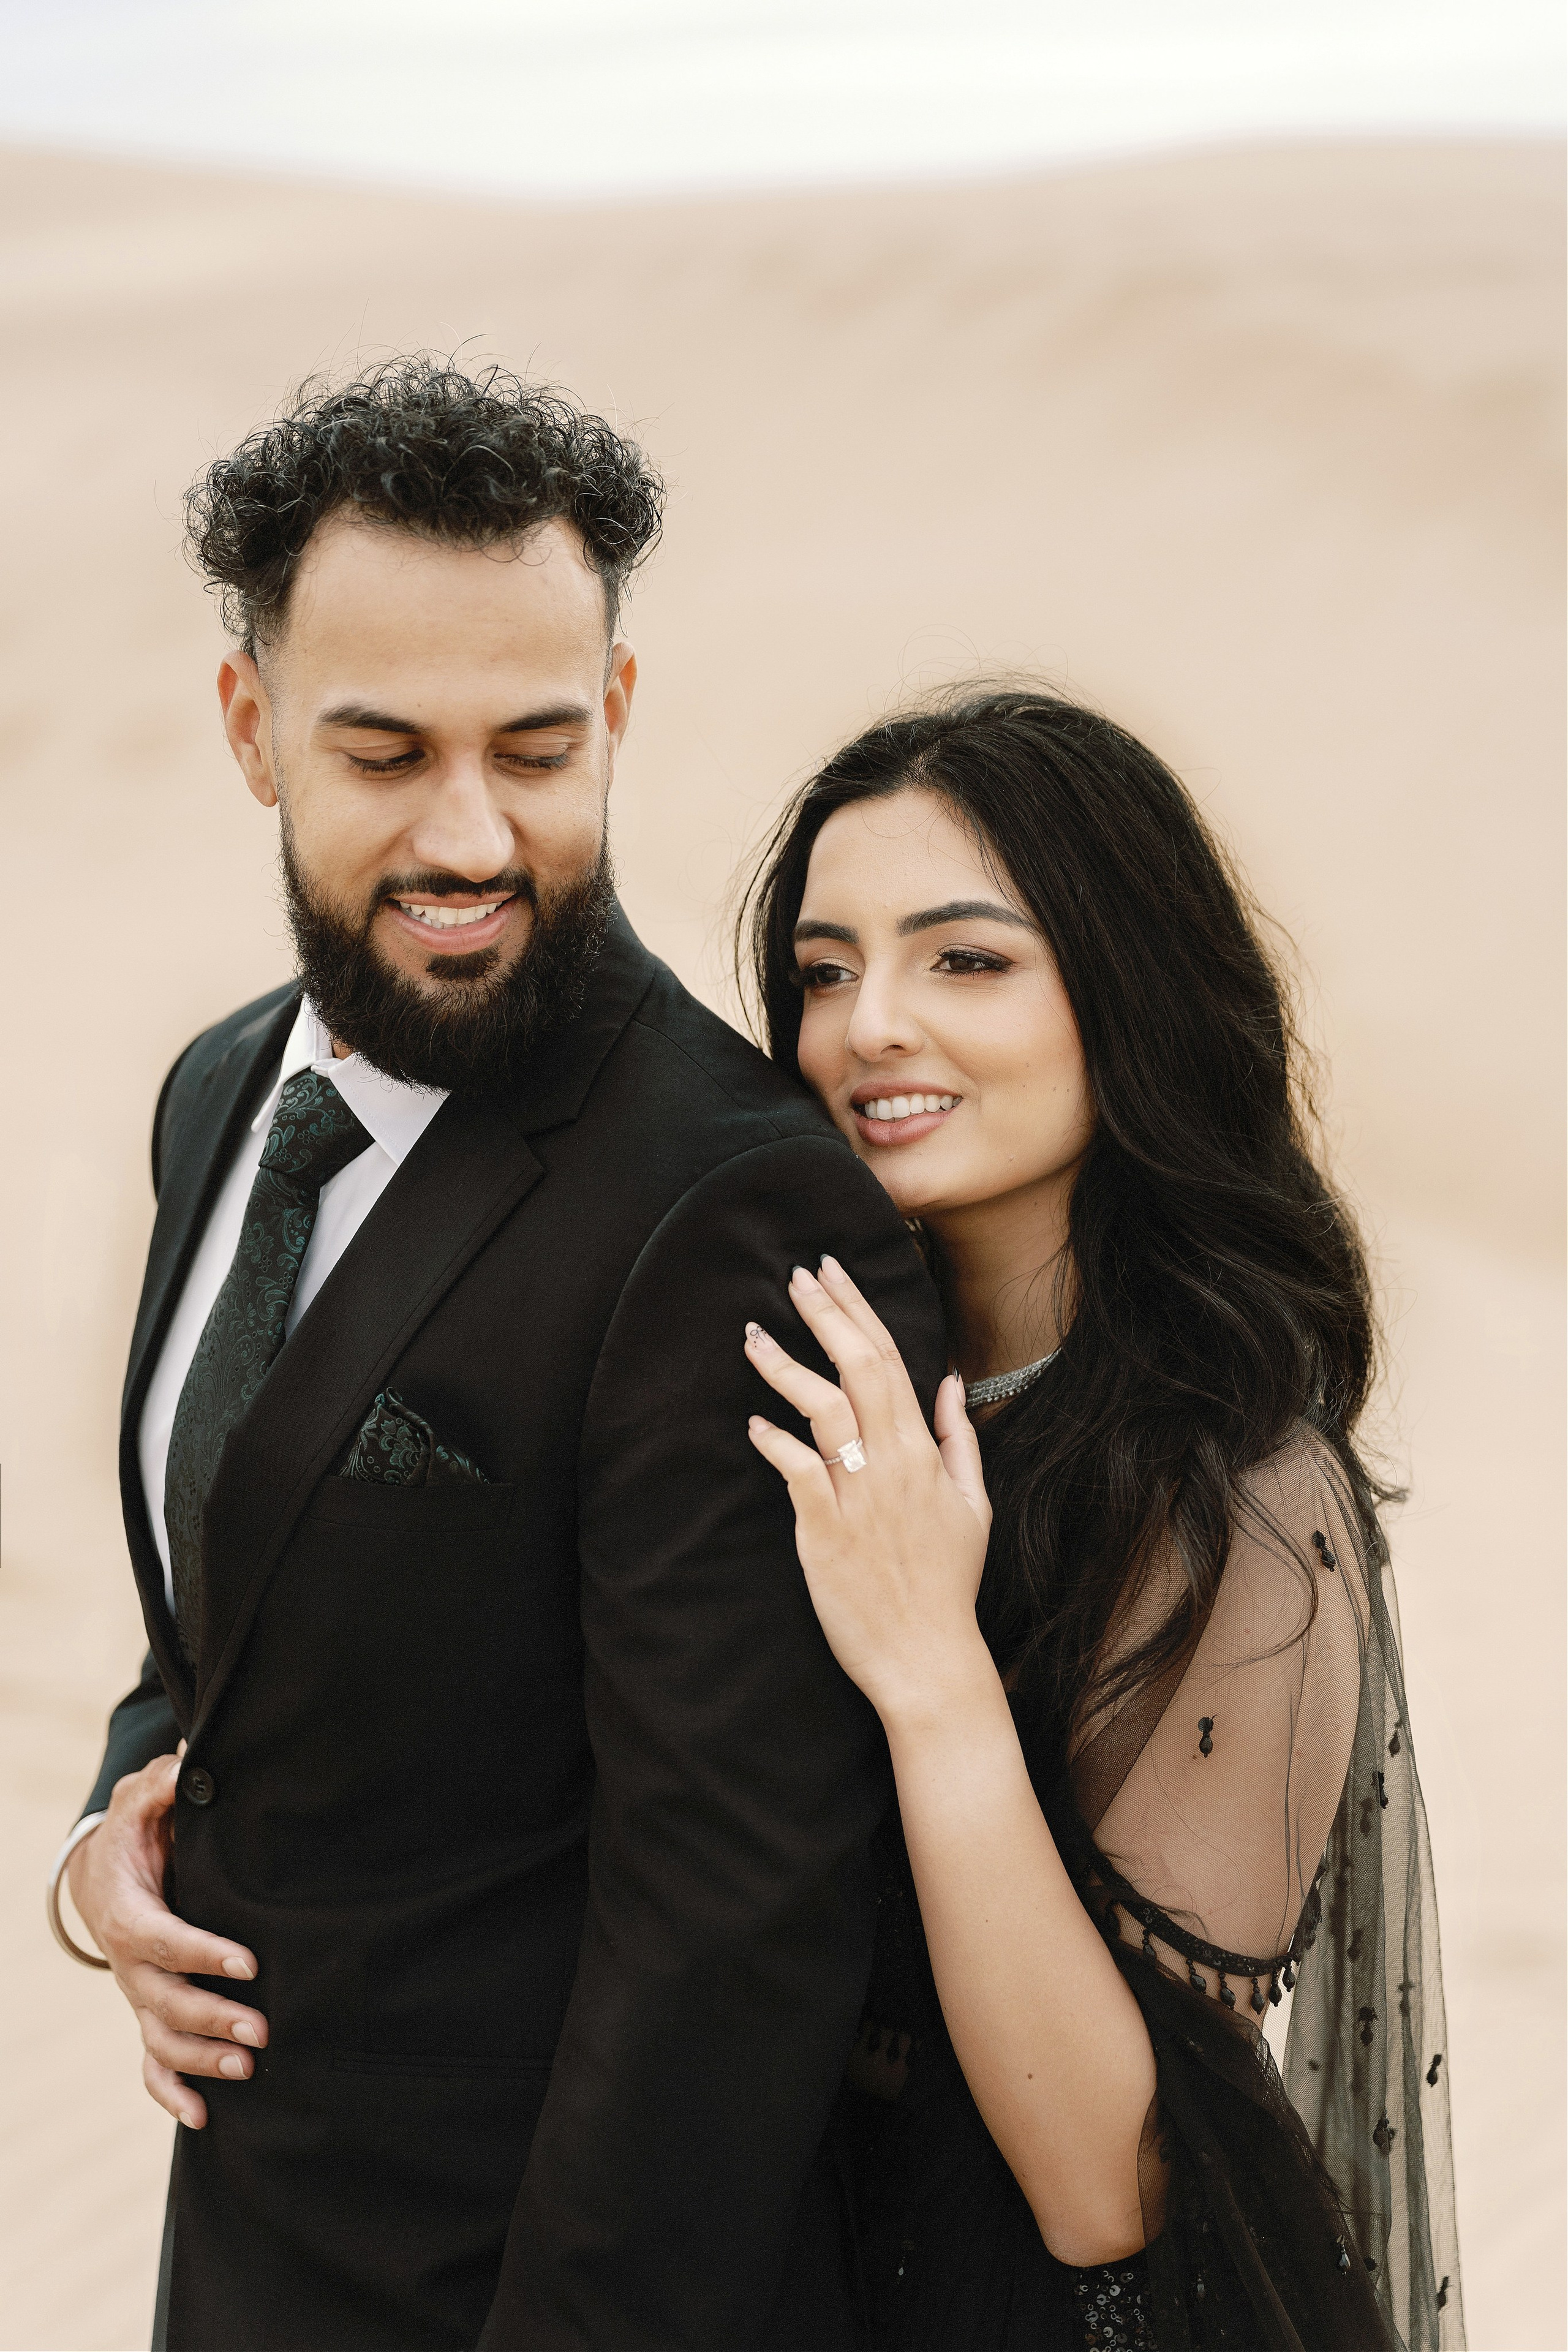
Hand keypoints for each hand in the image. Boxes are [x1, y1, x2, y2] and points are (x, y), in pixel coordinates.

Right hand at [67, 1748, 266, 2128]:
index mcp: (129, 1914)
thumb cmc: (136, 1832)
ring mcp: (137, 1996)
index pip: (164, 1940)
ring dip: (202, 2061)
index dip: (203, 1953)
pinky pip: (150, 2065)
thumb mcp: (144, 1800)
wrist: (101, 1872)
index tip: (248, 1961)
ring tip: (249, 2069)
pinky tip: (203, 2119)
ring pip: (160, 2041)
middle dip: (212, 2018)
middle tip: (264, 2028)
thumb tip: (189, 1760)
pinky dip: (170, 2095)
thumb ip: (163, 1785)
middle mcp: (130, 1965)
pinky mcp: (147, 2013)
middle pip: (165, 2002)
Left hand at [744, 1255, 992, 1723]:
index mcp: (924, 1453)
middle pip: (857, 1369)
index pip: (890, 1360)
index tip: (831, 1271)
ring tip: (753, 1334)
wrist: (927, 1658)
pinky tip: (752, 1422)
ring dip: (785, 1366)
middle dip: (825, 1314)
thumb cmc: (947, 1584)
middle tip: (795, 1275)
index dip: (858, 1310)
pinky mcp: (825, 1533)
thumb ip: (959, 1438)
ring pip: (823, 1410)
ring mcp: (858, 1498)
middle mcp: (892, 1465)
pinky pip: (797, 1473)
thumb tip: (949, 1380)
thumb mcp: (972, 1505)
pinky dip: (774, 1442)